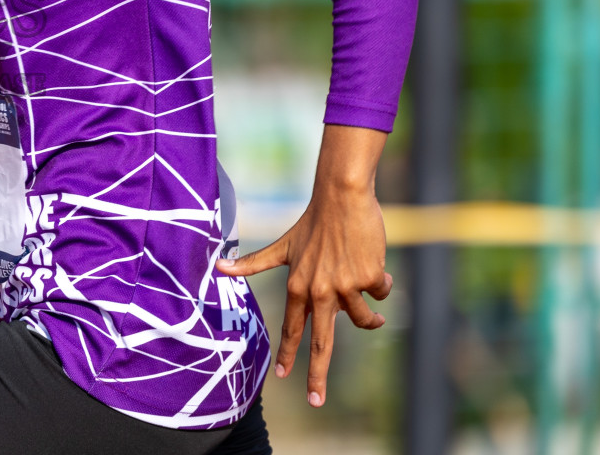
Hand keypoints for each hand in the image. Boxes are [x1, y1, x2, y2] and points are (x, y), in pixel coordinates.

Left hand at [215, 124, 391, 408]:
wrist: (340, 198)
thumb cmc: (313, 223)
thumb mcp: (283, 246)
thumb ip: (254, 262)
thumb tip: (218, 267)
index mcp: (299, 286)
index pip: (293, 327)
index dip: (289, 354)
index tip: (284, 378)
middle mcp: (320, 291)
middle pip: (321, 342)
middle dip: (317, 375)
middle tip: (315, 401)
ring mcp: (345, 286)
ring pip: (364, 319)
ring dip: (371, 317)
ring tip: (373, 307)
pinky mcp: (368, 278)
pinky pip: (381, 292)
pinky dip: (381, 280)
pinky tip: (373, 261)